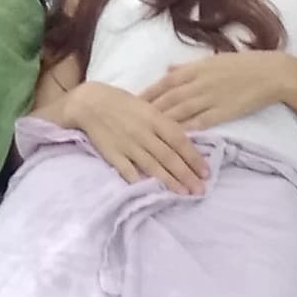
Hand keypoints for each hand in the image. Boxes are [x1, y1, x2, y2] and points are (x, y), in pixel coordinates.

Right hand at [52, 81, 206, 191]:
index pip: (180, 141)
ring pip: (153, 167)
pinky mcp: (113, 154)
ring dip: (170, 182)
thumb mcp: (148, 106)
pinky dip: (141, 182)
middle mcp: (143, 133)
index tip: (206, 172)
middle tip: (200, 190)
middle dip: (187, 175)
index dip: (194, 158)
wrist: (90, 103)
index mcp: (154, 118)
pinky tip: (152, 192)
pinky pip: (129, 171)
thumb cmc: (122, 102)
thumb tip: (185, 142)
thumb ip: (164, 124)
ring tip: (184, 194)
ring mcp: (128, 145)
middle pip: (169, 157)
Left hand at [141, 48, 296, 131]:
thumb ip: (187, 68)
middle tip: (128, 122)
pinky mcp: (222, 112)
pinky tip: (171, 139)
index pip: (163, 83)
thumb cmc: (241, 65)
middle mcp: (198, 83)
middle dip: (146, 111)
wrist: (269, 73)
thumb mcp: (211, 60)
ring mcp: (209, 98)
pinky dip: (184, 130)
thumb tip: (167, 69)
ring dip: (161, 123)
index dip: (146, 94)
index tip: (128, 103)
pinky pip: (199, 122)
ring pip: (179, 112)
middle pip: (166, 99)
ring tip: (144, 133)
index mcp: (194, 69)